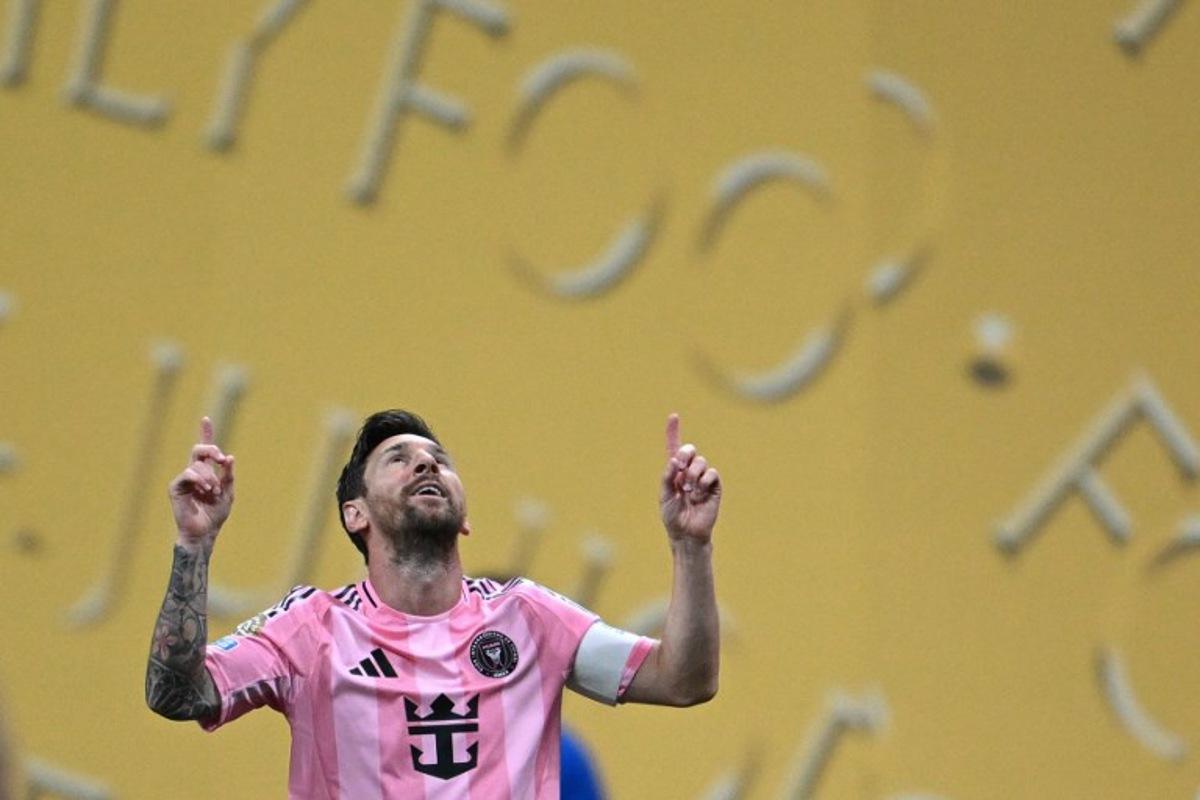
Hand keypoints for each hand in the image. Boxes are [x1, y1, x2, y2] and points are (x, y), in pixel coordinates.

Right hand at [169, 417, 234, 545]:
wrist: (204, 532)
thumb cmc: (215, 514)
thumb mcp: (228, 493)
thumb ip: (228, 476)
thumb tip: (230, 457)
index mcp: (207, 472)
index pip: (205, 450)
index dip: (205, 433)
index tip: (205, 419)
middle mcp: (193, 473)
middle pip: (199, 450)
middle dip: (212, 450)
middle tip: (222, 460)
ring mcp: (184, 479)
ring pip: (197, 465)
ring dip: (210, 477)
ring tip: (213, 492)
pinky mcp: (176, 487)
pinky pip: (188, 474)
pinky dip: (200, 480)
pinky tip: (205, 491)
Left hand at [660, 414, 720, 543]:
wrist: (687, 533)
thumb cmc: (673, 516)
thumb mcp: (664, 496)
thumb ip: (667, 476)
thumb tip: (674, 460)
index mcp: (675, 472)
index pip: (674, 448)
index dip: (673, 431)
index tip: (674, 416)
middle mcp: (689, 472)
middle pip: (690, 450)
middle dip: (685, 454)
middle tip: (680, 467)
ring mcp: (703, 478)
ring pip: (701, 461)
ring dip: (693, 475)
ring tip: (689, 492)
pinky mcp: (714, 486)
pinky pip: (712, 473)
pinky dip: (704, 482)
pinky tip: (699, 495)